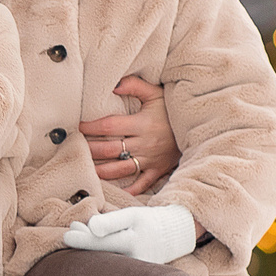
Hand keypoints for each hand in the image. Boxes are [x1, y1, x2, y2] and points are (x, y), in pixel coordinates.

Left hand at [61, 204, 198, 264]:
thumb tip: (91, 226)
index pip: (102, 243)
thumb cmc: (147, 223)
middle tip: (70, 231)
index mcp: (133, 244)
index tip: (67, 235)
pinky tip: (89, 247)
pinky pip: (109, 269)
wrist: (170, 239)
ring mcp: (133, 275)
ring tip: (76, 233)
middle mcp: (133, 262)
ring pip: (103, 264)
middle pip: (99, 256)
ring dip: (87, 250)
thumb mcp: (132, 215)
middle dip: (82, 244)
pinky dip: (97, 258)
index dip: (83, 240)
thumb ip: (111, 221)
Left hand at [82, 76, 176, 195]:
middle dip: (90, 149)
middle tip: (76, 147)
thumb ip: (135, 85)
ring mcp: (151, 159)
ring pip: (120, 169)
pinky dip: (129, 189)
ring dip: (101, 170)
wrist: (199, 125)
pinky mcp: (158, 170)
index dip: (91, 127)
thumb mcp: (156, 93)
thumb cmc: (173, 109)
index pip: (109, 126)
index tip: (79, 126)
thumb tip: (114, 84)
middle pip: (110, 149)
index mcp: (142, 124)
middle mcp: (145, 144)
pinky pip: (142, 183)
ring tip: (87, 167)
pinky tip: (115, 191)